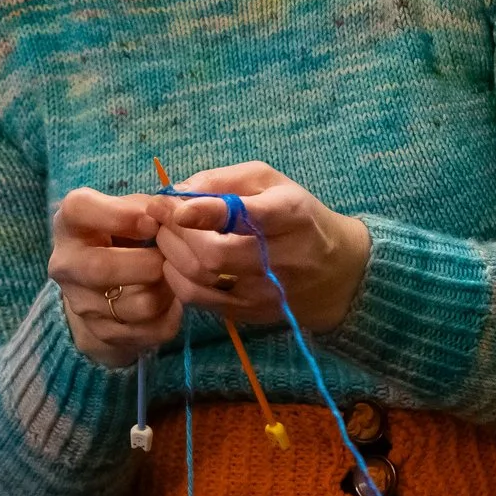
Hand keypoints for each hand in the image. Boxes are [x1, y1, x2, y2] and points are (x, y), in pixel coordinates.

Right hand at [50, 187, 181, 367]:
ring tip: (172, 276)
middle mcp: (66, 264)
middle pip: (103, 268)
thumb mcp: (129, 210)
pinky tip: (168, 299)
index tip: (151, 223)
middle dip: (149, 262)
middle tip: (169, 256)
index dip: (119, 216)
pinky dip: (171, 314)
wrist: (103, 283)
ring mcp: (81, 304)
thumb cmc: (122, 234)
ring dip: (168, 290)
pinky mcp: (103, 334)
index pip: (78, 210)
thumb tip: (174, 217)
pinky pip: (154, 329)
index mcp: (70, 223)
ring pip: (140, 305)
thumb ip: (150, 207)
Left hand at [153, 163, 372, 334]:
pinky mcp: (250, 314)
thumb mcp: (270, 183)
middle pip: (214, 254)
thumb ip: (224, 181)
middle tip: (159, 215)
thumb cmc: (296, 217)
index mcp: (291, 215)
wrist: (336, 273)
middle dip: (175, 233)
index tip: (175, 207)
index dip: (207, 212)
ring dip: (170, 255)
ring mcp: (265, 292)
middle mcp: (282, 257)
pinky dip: (176, 279)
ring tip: (164, 236)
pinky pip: (199, 301)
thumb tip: (177, 192)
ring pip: (201, 280)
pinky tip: (174, 262)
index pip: (248, 217)